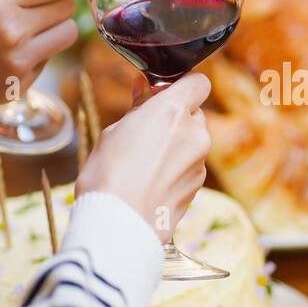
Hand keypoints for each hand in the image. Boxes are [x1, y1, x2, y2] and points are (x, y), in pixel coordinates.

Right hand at [0, 0, 78, 156]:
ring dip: (54, 26)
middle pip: (67, 7)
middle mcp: (12, 31)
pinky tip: (6, 51)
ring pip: (66, 35)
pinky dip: (35, 53)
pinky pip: (46, 60)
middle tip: (41, 0)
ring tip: (30, 25)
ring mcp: (18, 62)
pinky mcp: (19, 86)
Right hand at [76, 74, 211, 238]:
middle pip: (194, 114)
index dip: (181, 86)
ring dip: (175, 145)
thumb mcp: (115, 131)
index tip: (162, 94)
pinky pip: (189, 167)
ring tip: (142, 163)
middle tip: (145, 131)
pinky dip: (175, 169)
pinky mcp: (198, 187)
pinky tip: (150, 181)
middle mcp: (195, 134)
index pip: (198, 82)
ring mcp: (199, 162)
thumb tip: (145, 88)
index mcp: (174, 111)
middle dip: (175, 119)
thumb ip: (138, 108)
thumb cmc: (108, 175)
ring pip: (192, 142)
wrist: (118, 224)